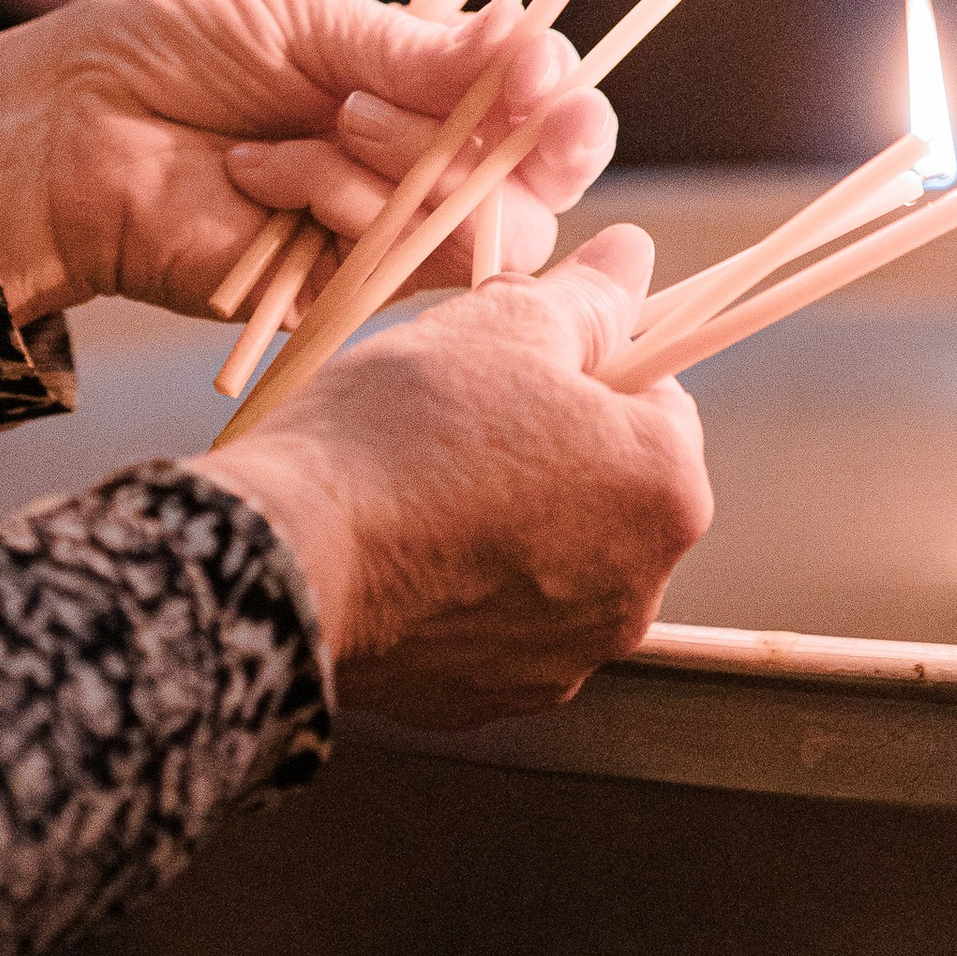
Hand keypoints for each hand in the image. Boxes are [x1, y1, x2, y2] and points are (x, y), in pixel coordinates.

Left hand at [0, 0, 617, 325]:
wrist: (70, 124)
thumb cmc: (175, 48)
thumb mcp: (308, 17)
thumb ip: (420, 49)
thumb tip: (534, 47)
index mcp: (426, 89)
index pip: (548, 114)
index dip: (564, 100)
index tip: (537, 72)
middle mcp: (423, 168)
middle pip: (541, 189)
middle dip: (490, 135)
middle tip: (380, 95)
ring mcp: (384, 236)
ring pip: (486, 237)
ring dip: (407, 166)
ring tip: (324, 122)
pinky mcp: (337, 294)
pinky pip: (401, 265)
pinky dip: (343, 203)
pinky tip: (260, 171)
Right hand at [204, 226, 714, 727]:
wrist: (290, 558)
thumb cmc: (406, 425)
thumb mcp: (504, 326)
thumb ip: (589, 298)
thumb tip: (635, 255)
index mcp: (666, 493)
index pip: (658, 401)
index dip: (586, 364)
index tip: (512, 360)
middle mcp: (638, 594)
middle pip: (607, 487)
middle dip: (550, 448)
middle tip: (459, 413)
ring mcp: (562, 660)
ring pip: (549, 557)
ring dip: (507, 520)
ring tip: (421, 481)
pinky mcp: (486, 700)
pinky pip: (490, 622)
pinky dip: (458, 586)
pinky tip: (399, 548)